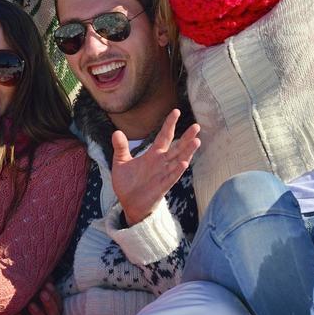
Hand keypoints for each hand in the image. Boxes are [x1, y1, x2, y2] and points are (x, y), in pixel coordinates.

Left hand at [3, 282, 58, 314]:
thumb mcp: (25, 297)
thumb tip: (47, 273)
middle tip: (43, 293)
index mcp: (47, 313)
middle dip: (50, 304)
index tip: (48, 283)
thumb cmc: (16, 309)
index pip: (58, 306)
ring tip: (31, 304)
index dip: (55, 295)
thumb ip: (36, 288)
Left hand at [109, 109, 200, 226]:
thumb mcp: (121, 162)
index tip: (176, 111)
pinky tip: (184, 162)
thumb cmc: (127, 183)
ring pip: (178, 160)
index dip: (169, 124)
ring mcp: (163, 174)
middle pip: (176, 147)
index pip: (163, 137)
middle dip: (186, 137)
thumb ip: (121, 148)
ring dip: (187, 152)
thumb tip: (116, 132)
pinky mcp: (162, 187)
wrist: (128, 203)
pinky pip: (171, 177)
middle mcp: (161, 163)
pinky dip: (177, 170)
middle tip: (197, 126)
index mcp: (152, 155)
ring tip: (196, 141)